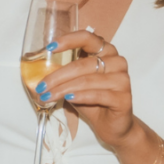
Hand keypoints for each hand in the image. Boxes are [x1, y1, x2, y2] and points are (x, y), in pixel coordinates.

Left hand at [39, 30, 139, 146]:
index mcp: (106, 52)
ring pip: (88, 80)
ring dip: (64, 88)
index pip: (87, 38)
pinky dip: (81, 96)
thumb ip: (65, 73)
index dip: (68, 40)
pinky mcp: (124, 98)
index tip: (50, 48)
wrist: (113, 126)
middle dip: (58, 76)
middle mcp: (117, 62)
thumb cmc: (93, 102)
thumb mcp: (75, 84)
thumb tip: (39, 71)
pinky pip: (98, 95)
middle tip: (41, 86)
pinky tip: (69, 99)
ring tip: (48, 96)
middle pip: (83, 64)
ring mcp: (122, 80)